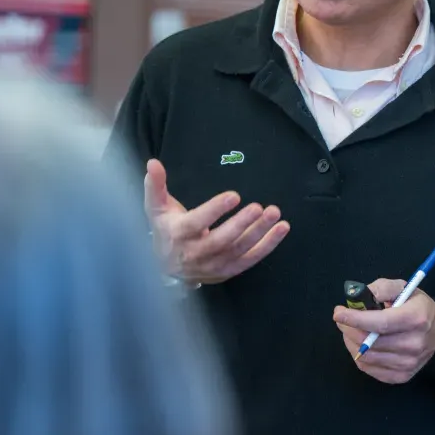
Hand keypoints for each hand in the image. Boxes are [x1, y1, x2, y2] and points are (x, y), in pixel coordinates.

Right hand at [144, 158, 288, 284]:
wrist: (166, 268)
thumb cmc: (166, 229)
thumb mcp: (157, 208)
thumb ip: (155, 185)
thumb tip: (153, 163)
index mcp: (178, 234)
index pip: (197, 222)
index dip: (214, 210)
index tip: (234, 196)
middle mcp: (196, 253)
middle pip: (222, 240)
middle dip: (242, 224)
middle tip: (260, 207)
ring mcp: (214, 265)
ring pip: (240, 250)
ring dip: (260, 233)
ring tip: (275, 214)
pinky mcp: (228, 271)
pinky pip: (251, 259)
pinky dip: (268, 245)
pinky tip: (282, 229)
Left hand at [333, 278, 434, 383]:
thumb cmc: (416, 306)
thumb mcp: (403, 288)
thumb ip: (382, 288)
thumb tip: (359, 297)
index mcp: (417, 318)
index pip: (380, 323)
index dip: (355, 319)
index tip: (338, 313)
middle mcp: (415, 344)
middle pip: (370, 342)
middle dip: (349, 329)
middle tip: (342, 319)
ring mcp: (409, 363)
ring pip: (366, 357)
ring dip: (351, 342)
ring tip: (350, 330)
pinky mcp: (402, 376)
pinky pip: (369, 369)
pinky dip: (359, 356)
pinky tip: (360, 344)